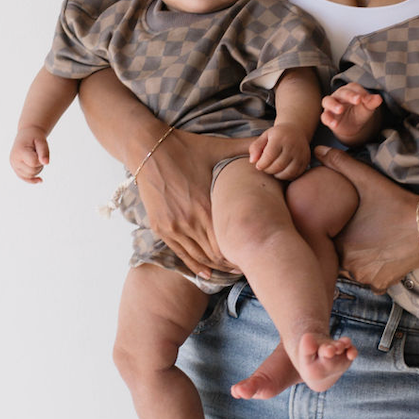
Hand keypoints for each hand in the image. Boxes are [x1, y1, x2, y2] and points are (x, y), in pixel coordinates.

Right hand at [10, 127, 49, 182]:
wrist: (27, 134)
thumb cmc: (35, 137)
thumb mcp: (42, 141)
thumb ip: (44, 151)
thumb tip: (46, 163)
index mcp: (19, 152)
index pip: (34, 163)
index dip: (41, 158)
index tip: (40, 150)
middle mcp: (14, 160)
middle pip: (32, 171)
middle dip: (39, 164)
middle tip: (38, 154)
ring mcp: (14, 166)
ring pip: (30, 176)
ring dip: (37, 169)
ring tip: (36, 157)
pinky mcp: (16, 169)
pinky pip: (24, 178)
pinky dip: (32, 180)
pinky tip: (40, 180)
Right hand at [135, 131, 249, 276]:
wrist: (150, 148)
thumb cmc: (189, 148)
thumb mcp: (220, 146)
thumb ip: (246, 147)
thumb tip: (268, 145)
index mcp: (208, 204)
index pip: (231, 239)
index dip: (245, 249)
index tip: (257, 251)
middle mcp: (191, 220)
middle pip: (217, 253)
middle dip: (233, 261)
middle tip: (248, 265)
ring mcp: (174, 226)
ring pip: (200, 257)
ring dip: (216, 267)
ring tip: (231, 270)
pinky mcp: (161, 228)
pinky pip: (181, 254)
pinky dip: (196, 266)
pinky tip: (207, 273)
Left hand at [248, 123, 310, 179]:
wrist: (296, 131)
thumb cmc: (277, 135)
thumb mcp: (265, 137)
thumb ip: (255, 147)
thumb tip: (252, 161)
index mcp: (280, 138)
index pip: (269, 156)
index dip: (261, 164)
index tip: (258, 165)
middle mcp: (292, 145)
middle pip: (277, 166)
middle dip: (268, 170)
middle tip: (265, 167)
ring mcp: (301, 154)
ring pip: (287, 173)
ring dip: (276, 175)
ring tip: (273, 169)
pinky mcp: (305, 161)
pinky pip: (294, 175)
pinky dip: (286, 176)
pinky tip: (281, 171)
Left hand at [315, 147, 418, 291]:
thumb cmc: (396, 202)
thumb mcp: (366, 179)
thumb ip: (339, 164)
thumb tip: (317, 149)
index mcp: (338, 242)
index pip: (322, 240)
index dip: (329, 231)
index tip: (339, 223)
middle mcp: (347, 265)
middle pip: (336, 257)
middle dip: (342, 246)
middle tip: (356, 232)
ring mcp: (364, 278)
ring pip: (351, 270)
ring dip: (356, 260)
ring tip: (367, 243)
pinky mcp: (381, 285)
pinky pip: (369, 281)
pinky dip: (372, 270)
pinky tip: (380, 255)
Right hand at [320, 84, 382, 142]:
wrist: (352, 126)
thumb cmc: (359, 112)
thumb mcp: (367, 108)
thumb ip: (372, 102)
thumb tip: (379, 98)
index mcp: (350, 90)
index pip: (354, 87)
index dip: (360, 92)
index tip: (367, 98)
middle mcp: (339, 95)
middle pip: (342, 92)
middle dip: (349, 95)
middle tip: (357, 100)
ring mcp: (331, 105)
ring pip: (328, 101)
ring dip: (333, 105)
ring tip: (340, 110)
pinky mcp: (327, 115)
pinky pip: (324, 116)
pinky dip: (328, 119)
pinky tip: (334, 124)